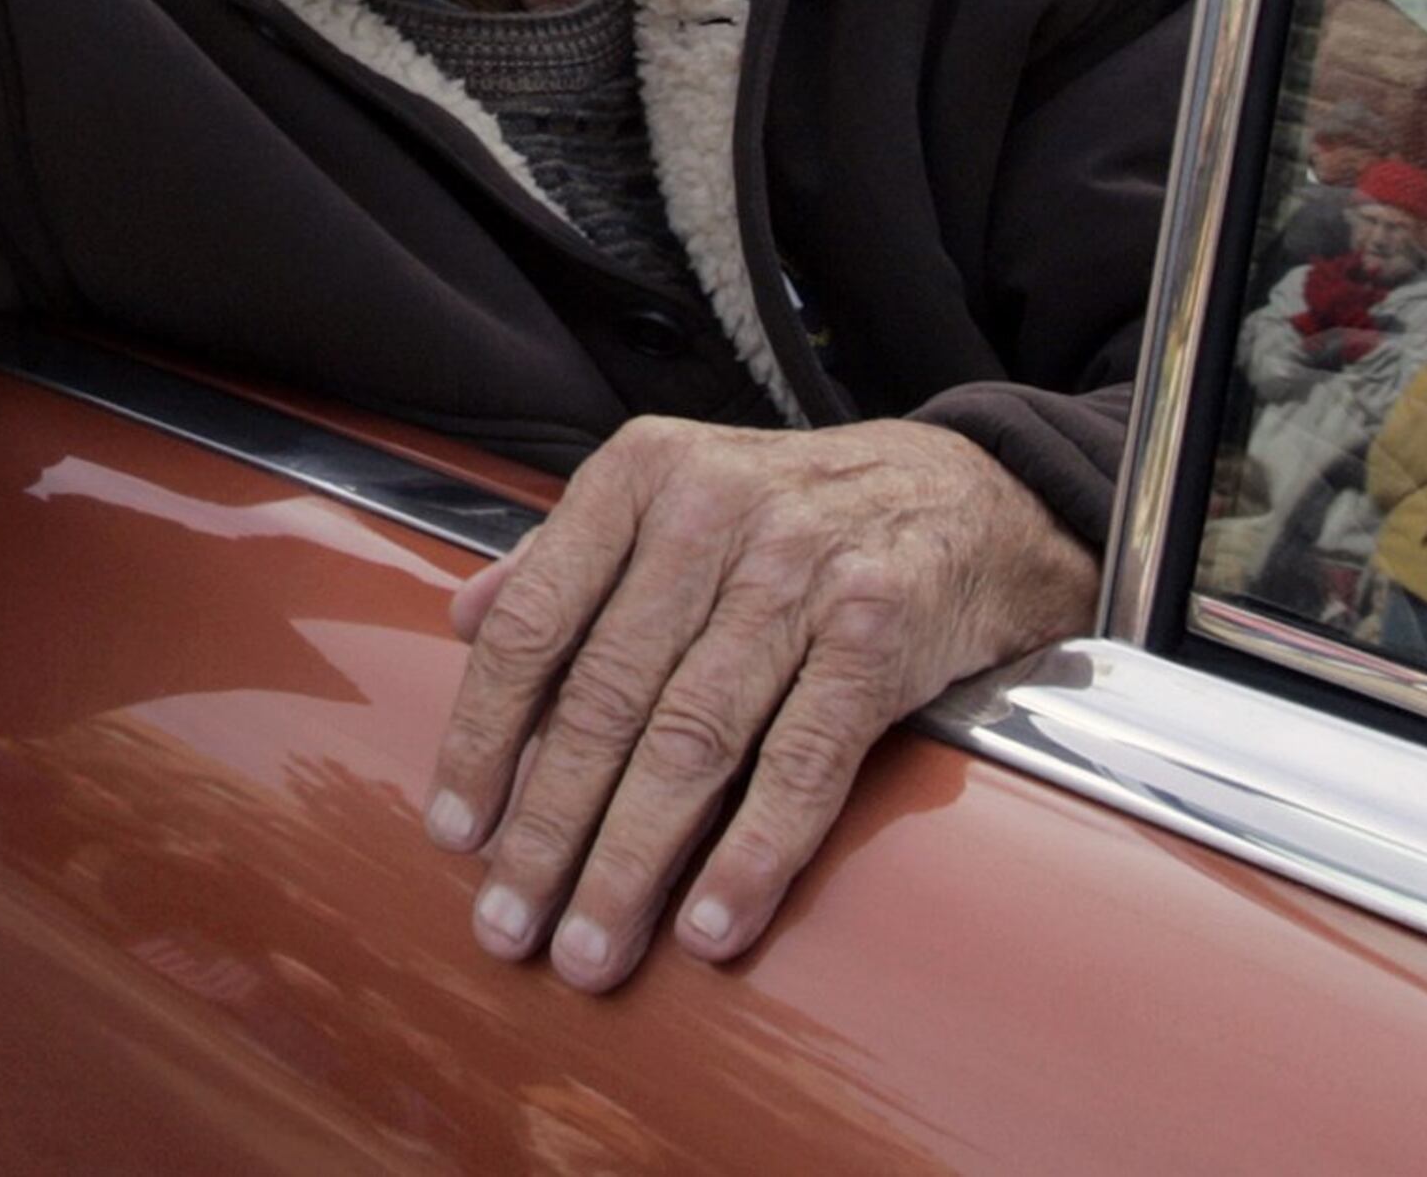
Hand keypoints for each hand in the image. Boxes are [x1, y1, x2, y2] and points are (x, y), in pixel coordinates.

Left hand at [425, 415, 1095, 992]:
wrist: (971, 495)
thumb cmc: (795, 509)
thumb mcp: (672, 491)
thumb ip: (566, 554)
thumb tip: (463, 620)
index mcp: (639, 476)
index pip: (533, 622)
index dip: (486, 736)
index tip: (454, 831)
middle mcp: (710, 515)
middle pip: (606, 699)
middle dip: (549, 829)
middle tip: (510, 923)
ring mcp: (799, 574)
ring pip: (692, 744)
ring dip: (632, 864)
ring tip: (591, 949)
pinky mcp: (878, 635)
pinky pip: (801, 766)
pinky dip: (751, 856)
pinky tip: (708, 926)